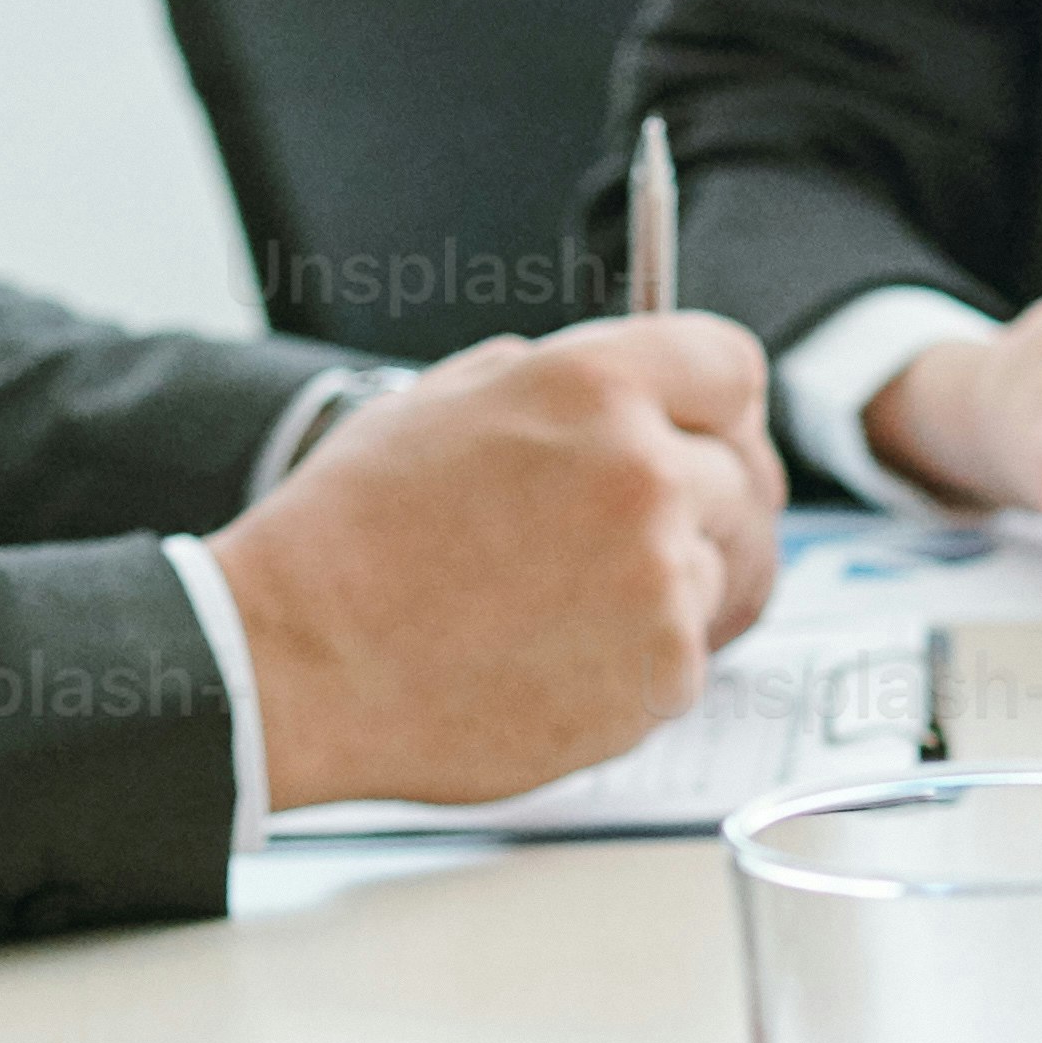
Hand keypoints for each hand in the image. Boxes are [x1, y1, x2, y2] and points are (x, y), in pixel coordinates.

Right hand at [215, 319, 784, 815]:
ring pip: (721, 568)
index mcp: (594, 387)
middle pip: (745, 475)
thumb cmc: (347, 538)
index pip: (733, 367)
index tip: (701, 430)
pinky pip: (690, 655)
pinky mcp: (662, 674)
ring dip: (666, 585)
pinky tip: (554, 655)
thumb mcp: (439, 401)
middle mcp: (645, 474)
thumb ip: (555, 381)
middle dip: (698, 501)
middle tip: (630, 535)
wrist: (296, 661)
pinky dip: (639, 661)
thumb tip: (628, 385)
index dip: (715, 404)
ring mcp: (662, 581)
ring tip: (559, 601)